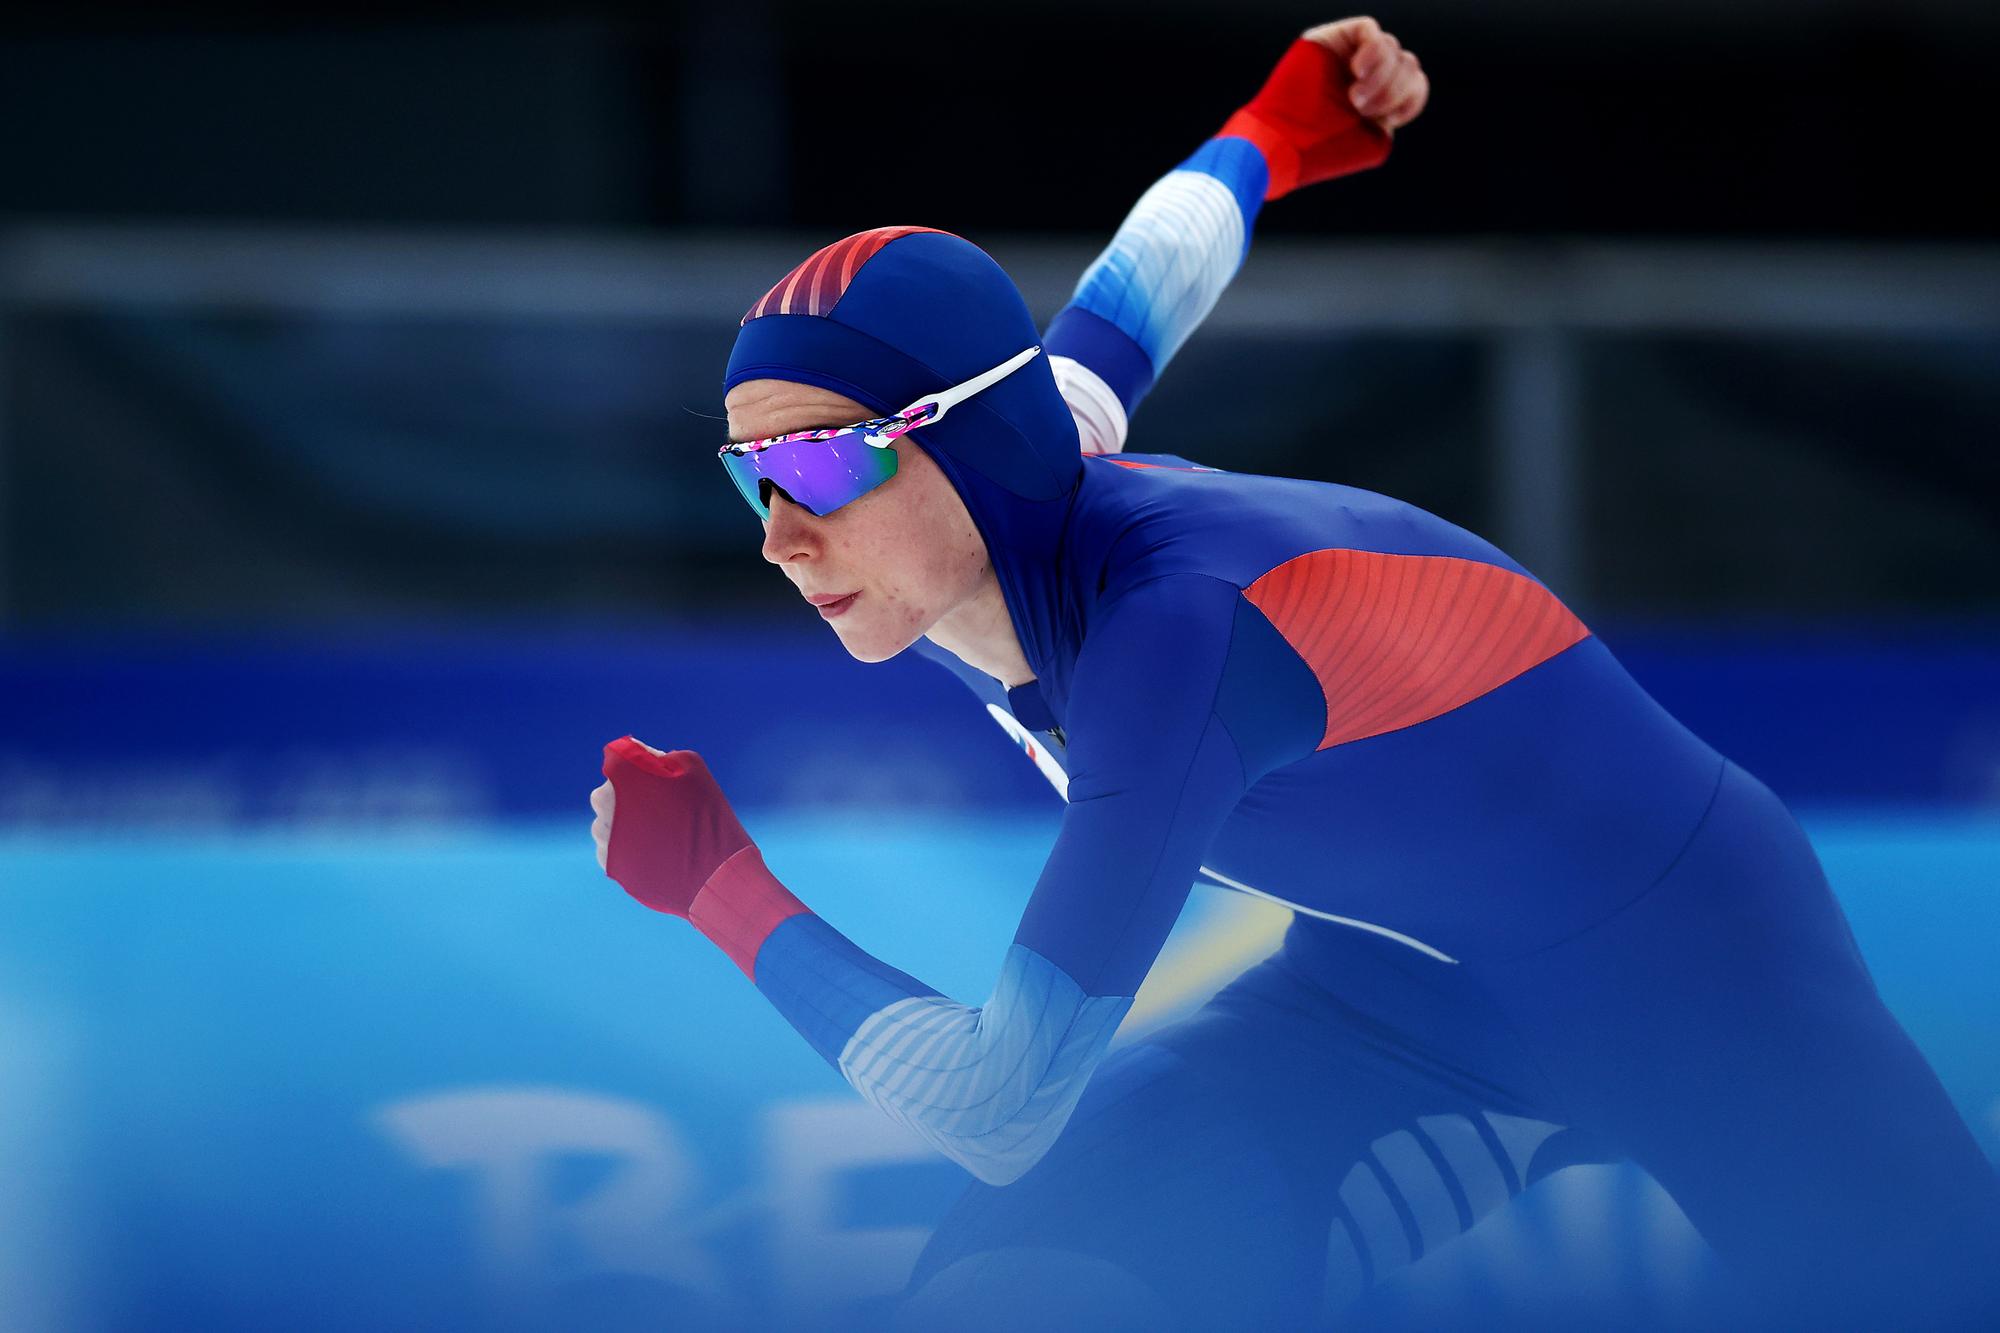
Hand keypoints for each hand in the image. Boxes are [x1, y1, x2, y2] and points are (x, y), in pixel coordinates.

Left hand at [595, 737, 755, 916]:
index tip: (651, 779)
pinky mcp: (612, 867)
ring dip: (622, 826)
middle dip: (625, 798)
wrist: (717, 873)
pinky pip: (610, 853)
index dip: (635, 769)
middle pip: (605, 796)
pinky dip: (626, 851)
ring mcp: (607, 840)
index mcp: (623, 778)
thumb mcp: (692, 768)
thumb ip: (658, 757)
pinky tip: (654, 853)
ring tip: (658, 834)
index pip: (616, 762)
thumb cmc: (709, 815)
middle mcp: (606, 807)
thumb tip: (640, 756)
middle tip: (657, 809)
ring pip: (604, 826)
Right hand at [1221, 17, 1429, 199]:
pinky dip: (1372, 51)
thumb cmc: (1321, 153)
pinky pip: (1368, 28)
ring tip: (1356, 101)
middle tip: (1364, 111)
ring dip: (1383, 76)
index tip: (1389, 119)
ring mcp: (1344, 55)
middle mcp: (1361, 75)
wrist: (1282, 145)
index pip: (1414, 82)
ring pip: (1391, 46)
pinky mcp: (1328, 40)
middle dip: (1395, 88)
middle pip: (1406, 62)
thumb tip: (1404, 89)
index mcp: (1375, 98)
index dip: (1411, 97)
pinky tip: (1357, 71)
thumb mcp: (1374, 141)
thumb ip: (1395, 111)